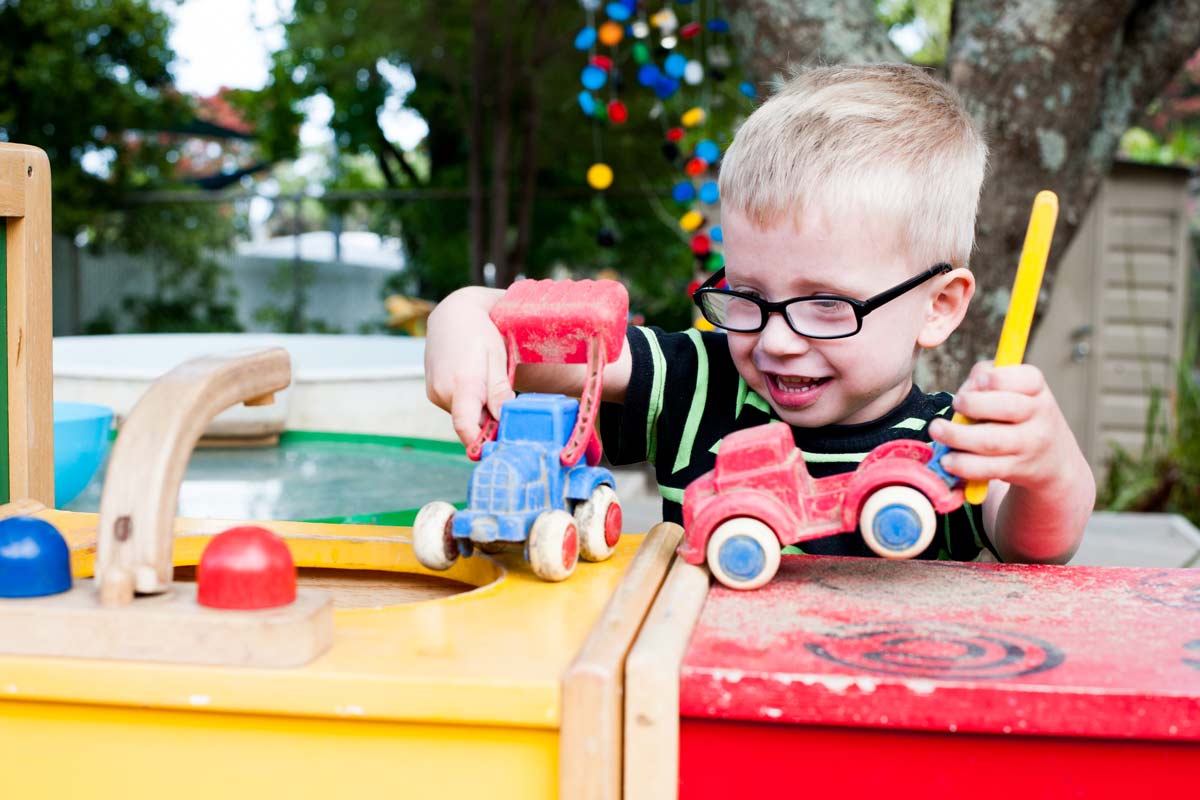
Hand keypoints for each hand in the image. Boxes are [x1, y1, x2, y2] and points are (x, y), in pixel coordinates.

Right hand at [424, 286, 512, 445]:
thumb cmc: (480, 332)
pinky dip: (470, 404)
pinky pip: (456, 407)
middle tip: (513, 417)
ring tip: (494, 389)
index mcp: (461, 384)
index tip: (499, 452)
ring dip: (480, 412)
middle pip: (469, 424)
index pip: (466, 427)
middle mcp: (442, 392)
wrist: (452, 314)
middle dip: (490, 426)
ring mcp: (435, 392)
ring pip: (463, 416)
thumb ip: (499, 391)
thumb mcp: (497, 358)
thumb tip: (504, 419)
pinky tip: (480, 385)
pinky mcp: (433, 391)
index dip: (481, 444)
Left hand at [928, 362, 1077, 491]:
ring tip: (937, 430)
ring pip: (992, 441)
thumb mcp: (1013, 389)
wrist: (1052, 457)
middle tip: (955, 403)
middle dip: (973, 404)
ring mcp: (1029, 444)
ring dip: (958, 436)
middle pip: (1006, 408)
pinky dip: (963, 464)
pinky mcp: (1016, 469)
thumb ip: (986, 379)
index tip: (979, 381)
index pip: (1028, 378)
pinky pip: (987, 468)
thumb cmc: (1018, 413)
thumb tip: (965, 391)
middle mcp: (1039, 415)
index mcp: (1037, 389)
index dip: (1000, 379)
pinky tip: (947, 459)